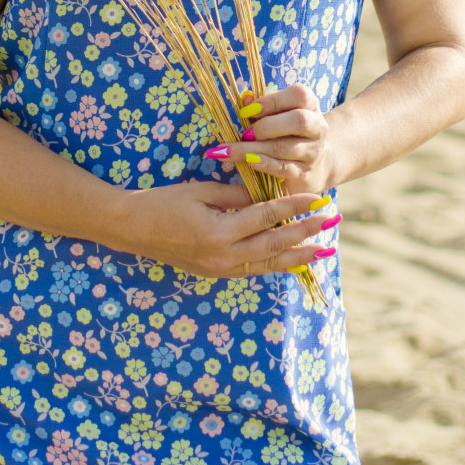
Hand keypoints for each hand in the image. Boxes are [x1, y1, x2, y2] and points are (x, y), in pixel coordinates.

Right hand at [111, 177, 336, 278]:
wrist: (133, 229)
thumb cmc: (164, 203)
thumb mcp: (201, 192)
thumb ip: (236, 195)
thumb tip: (267, 195)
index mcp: (220, 232)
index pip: (267, 217)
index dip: (294, 208)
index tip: (317, 199)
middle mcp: (224, 256)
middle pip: (275, 245)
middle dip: (306, 233)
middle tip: (331, 221)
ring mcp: (221, 269)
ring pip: (269, 264)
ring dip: (298, 255)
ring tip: (323, 248)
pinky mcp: (217, 273)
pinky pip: (255, 269)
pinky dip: (276, 263)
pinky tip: (293, 259)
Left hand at [206, 85, 335, 196]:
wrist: (315, 166)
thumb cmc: (288, 133)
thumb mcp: (279, 116)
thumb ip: (262, 107)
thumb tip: (245, 99)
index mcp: (311, 107)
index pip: (299, 95)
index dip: (272, 101)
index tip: (246, 111)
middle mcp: (317, 129)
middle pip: (298, 121)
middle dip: (265, 126)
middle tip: (244, 134)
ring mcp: (313, 153)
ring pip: (284, 148)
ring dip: (252, 149)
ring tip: (228, 151)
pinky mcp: (305, 175)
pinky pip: (282, 168)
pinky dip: (262, 164)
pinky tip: (246, 162)